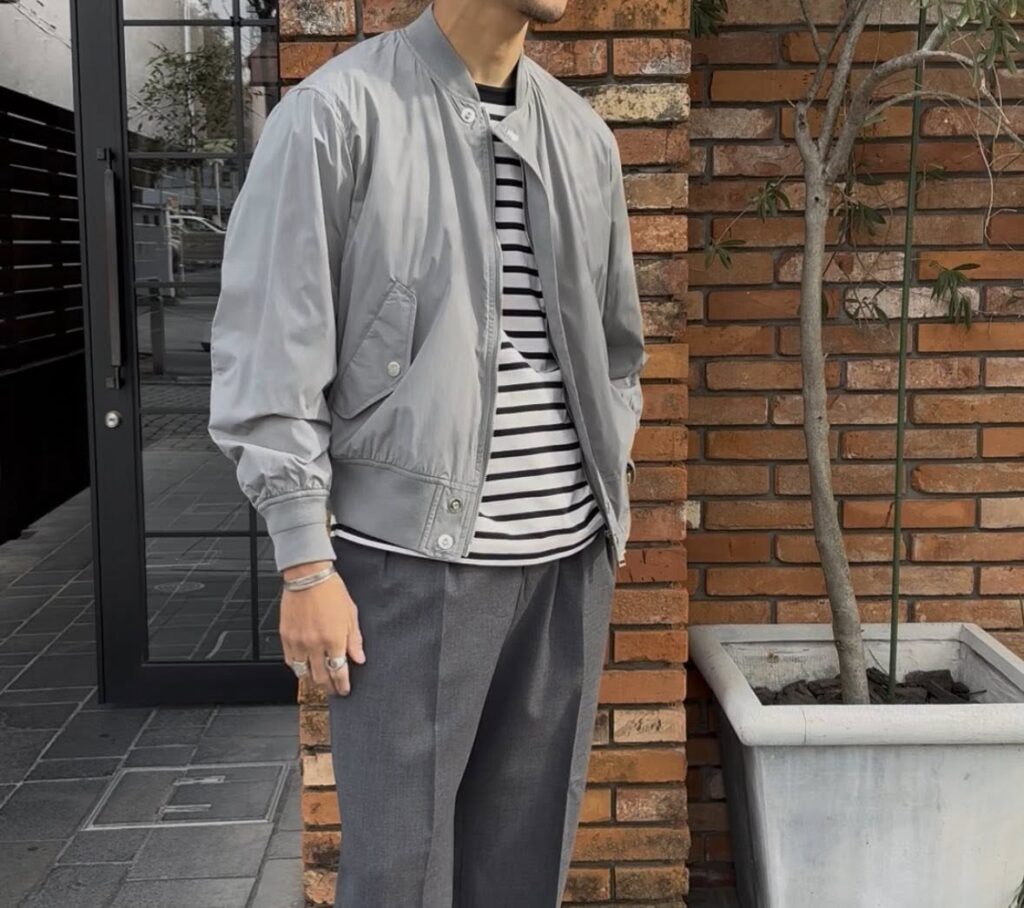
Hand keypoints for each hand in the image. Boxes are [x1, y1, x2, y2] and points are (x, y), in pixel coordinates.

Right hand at [280, 561, 365, 695]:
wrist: (308, 576)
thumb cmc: (331, 590)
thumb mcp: (351, 614)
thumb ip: (355, 639)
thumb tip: (359, 658)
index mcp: (334, 639)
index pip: (338, 671)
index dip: (342, 685)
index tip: (345, 689)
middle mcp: (315, 644)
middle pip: (320, 677)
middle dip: (329, 687)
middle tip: (333, 689)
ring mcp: (298, 642)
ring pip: (303, 673)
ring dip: (312, 680)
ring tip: (319, 681)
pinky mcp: (285, 637)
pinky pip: (290, 661)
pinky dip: (297, 668)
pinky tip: (304, 667)